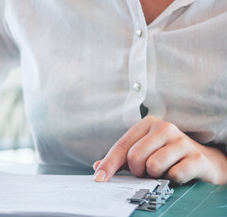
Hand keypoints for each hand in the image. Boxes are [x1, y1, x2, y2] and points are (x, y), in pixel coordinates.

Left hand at [94, 116, 226, 184]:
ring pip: (153, 165)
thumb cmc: (169, 156)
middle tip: (146, 172)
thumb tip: (98, 168)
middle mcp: (165, 128)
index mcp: (148, 124)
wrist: (205, 162)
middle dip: (137, 171)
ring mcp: (182, 142)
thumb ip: (121, 160)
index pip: (122, 146)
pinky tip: (177, 174)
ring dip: (155, 175)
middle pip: (135, 157)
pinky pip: (173, 175)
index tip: (100, 178)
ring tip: (163, 171)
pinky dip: (172, 180)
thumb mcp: (145, 153)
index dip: (109, 164)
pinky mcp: (196, 158)